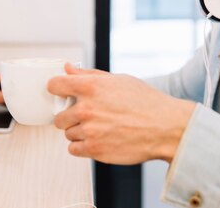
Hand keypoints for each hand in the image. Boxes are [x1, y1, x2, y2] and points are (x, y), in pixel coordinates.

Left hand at [48, 63, 195, 164]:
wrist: (165, 127)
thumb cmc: (146, 102)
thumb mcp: (119, 80)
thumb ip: (90, 75)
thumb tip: (69, 69)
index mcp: (91, 87)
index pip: (54, 85)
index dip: (57, 89)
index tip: (60, 93)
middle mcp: (86, 108)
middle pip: (59, 116)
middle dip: (70, 116)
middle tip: (88, 116)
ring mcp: (89, 131)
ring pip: (68, 134)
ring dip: (79, 132)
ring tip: (100, 128)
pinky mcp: (94, 149)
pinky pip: (73, 149)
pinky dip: (83, 146)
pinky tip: (99, 139)